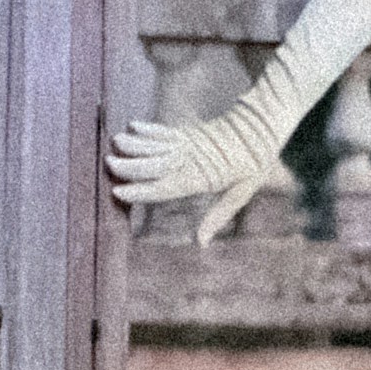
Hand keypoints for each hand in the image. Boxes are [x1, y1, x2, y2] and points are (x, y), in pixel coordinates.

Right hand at [105, 112, 270, 247]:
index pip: (165, 186)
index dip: (142, 190)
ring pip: (157, 144)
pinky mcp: (190, 130)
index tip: (119, 191)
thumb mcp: (241, 192)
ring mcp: (190, 143)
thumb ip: (218, 215)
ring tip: (115, 142)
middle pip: (155, 164)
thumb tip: (201, 243)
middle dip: (130, 165)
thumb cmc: (254, 162)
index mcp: (201, 177)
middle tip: (108, 164)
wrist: (262, 126)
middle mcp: (191, 159)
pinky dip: (149, 128)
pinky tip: (133, 126)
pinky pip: (166, 130)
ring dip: (135, 144)